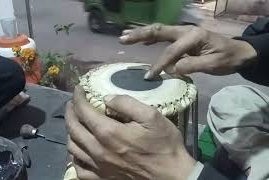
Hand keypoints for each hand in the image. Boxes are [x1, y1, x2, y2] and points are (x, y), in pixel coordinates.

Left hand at [65, 86, 195, 179]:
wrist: (171, 177)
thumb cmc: (163, 145)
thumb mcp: (152, 117)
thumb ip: (127, 103)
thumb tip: (106, 98)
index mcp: (108, 132)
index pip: (83, 110)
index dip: (78, 97)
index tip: (79, 89)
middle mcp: (97, 149)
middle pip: (73, 127)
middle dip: (70, 111)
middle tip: (73, 103)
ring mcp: (97, 166)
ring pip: (72, 147)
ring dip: (70, 131)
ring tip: (75, 122)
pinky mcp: (101, 178)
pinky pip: (78, 167)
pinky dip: (75, 155)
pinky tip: (79, 149)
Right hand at [119, 23, 256, 78]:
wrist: (239, 52)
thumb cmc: (227, 59)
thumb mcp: (213, 64)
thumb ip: (192, 65)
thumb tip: (172, 70)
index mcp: (193, 36)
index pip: (171, 51)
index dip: (159, 64)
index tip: (149, 77)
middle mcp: (186, 31)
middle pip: (159, 31)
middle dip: (140, 35)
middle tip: (123, 38)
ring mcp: (183, 33)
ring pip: (159, 31)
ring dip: (141, 34)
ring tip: (125, 36)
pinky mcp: (183, 38)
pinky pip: (163, 36)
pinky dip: (151, 38)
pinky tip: (142, 42)